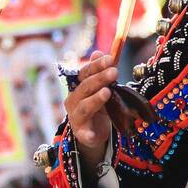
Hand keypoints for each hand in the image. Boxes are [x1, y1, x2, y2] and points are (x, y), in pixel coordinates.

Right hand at [64, 51, 116, 180]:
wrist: (92, 132)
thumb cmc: (97, 107)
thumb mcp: (100, 89)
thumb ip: (99, 73)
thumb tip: (98, 52)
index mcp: (78, 88)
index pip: (84, 74)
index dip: (96, 66)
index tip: (110, 58)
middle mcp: (74, 101)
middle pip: (85, 88)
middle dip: (99, 79)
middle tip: (114, 71)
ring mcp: (76, 117)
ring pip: (84, 107)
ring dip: (95, 99)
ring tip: (107, 92)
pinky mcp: (82, 134)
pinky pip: (84, 133)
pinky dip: (87, 133)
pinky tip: (92, 134)